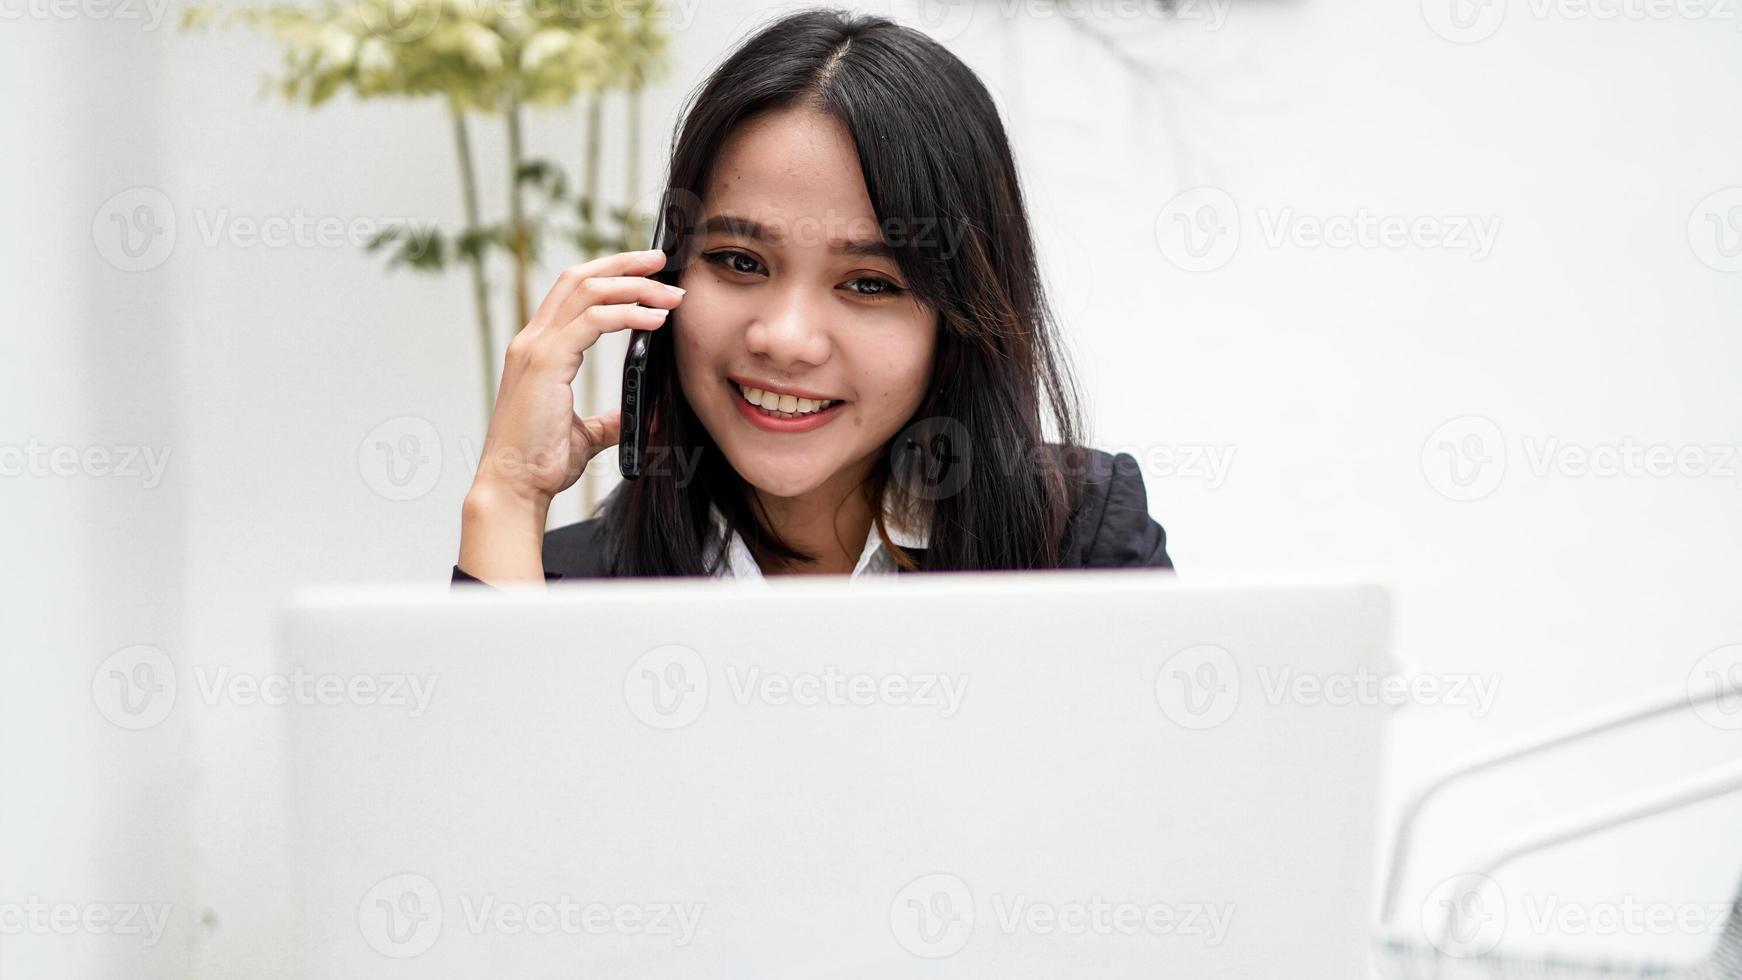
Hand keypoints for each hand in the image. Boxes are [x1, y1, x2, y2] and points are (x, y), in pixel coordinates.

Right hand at [469, 248, 684, 507]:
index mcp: (538, 349)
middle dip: (624, 264)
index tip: (648, 271)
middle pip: (579, 278)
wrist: (514, 487)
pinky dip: (628, 314)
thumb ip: (609, 420)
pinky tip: (655, 320)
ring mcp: (535, 349)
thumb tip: (640, 415)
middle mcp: (532, 341)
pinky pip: (594, 321)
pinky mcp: (545, 363)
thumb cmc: (540, 463)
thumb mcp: (584, 434)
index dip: (609, 273)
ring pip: (588, 292)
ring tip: (670, 295)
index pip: (573, 291)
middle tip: (661, 261)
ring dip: (634, 286)